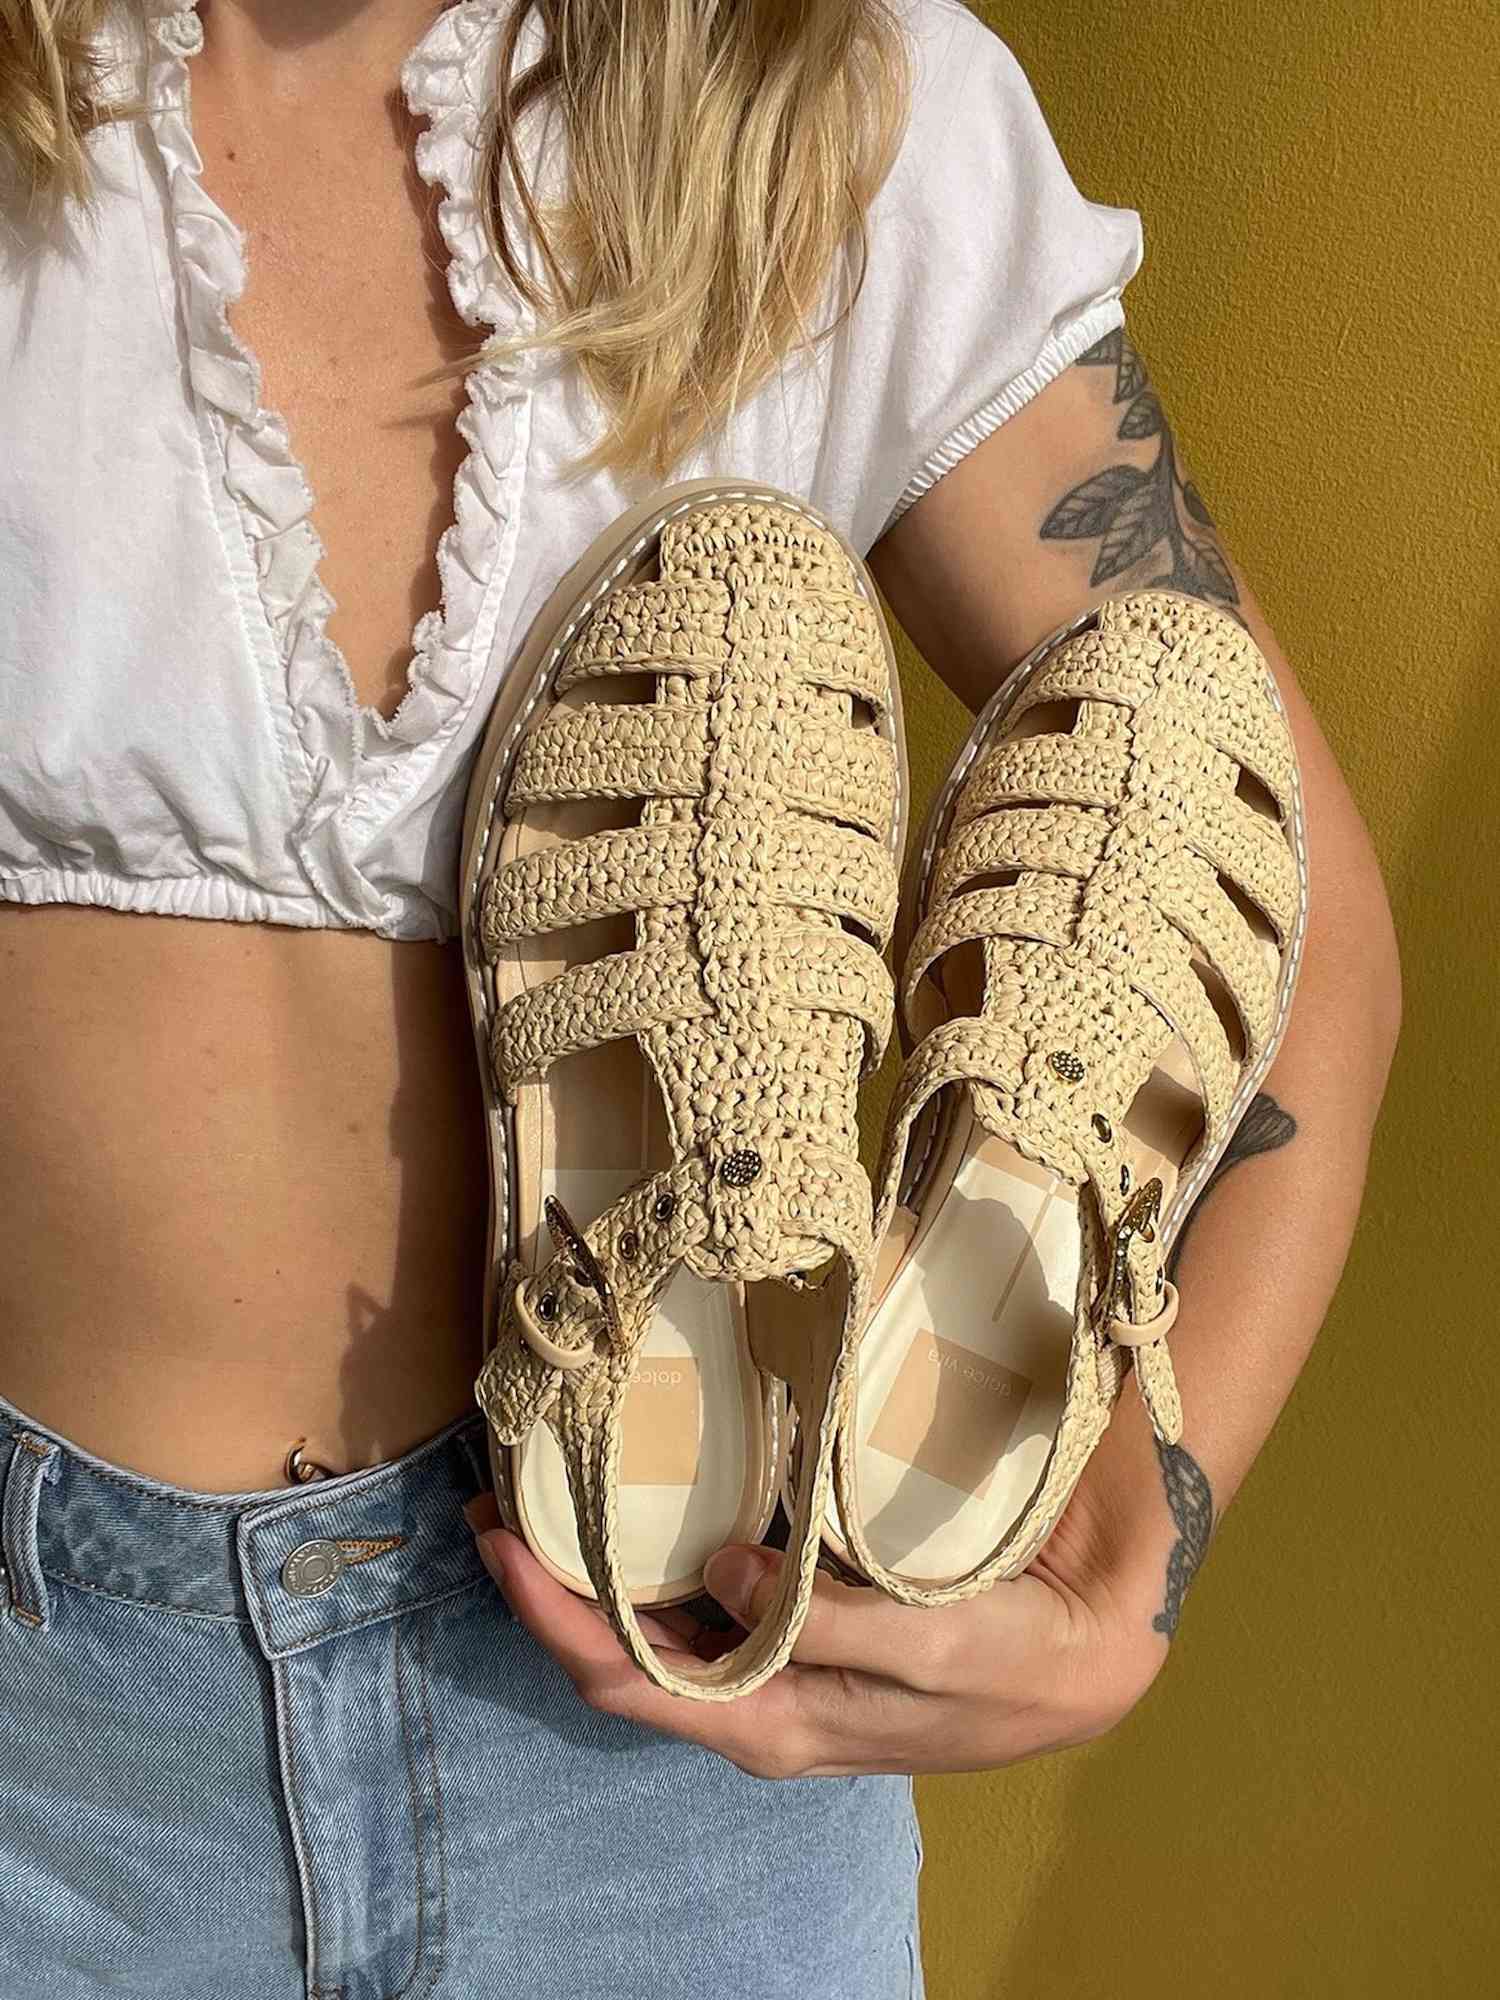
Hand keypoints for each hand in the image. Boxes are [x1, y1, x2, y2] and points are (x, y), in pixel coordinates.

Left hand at [461, 1471, 1172, 1778]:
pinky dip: (657, 1554)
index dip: (551, 1618)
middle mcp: (759, 1698)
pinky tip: (643, 1500)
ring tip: (546, 1489)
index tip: (498, 1539)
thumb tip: (720, 1574)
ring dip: (596, 1568)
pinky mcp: (805, 1620)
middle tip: (498, 1497)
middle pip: (622, 1657)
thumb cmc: (1023, 1656)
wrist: (1097, 1645)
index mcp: (777, 1721)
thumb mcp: (940, 1649)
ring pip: (656, 1627)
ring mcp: (779, 1661)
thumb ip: (832, 1626)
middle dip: (551, 1588)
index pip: (626, 1683)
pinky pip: (703, 1597)